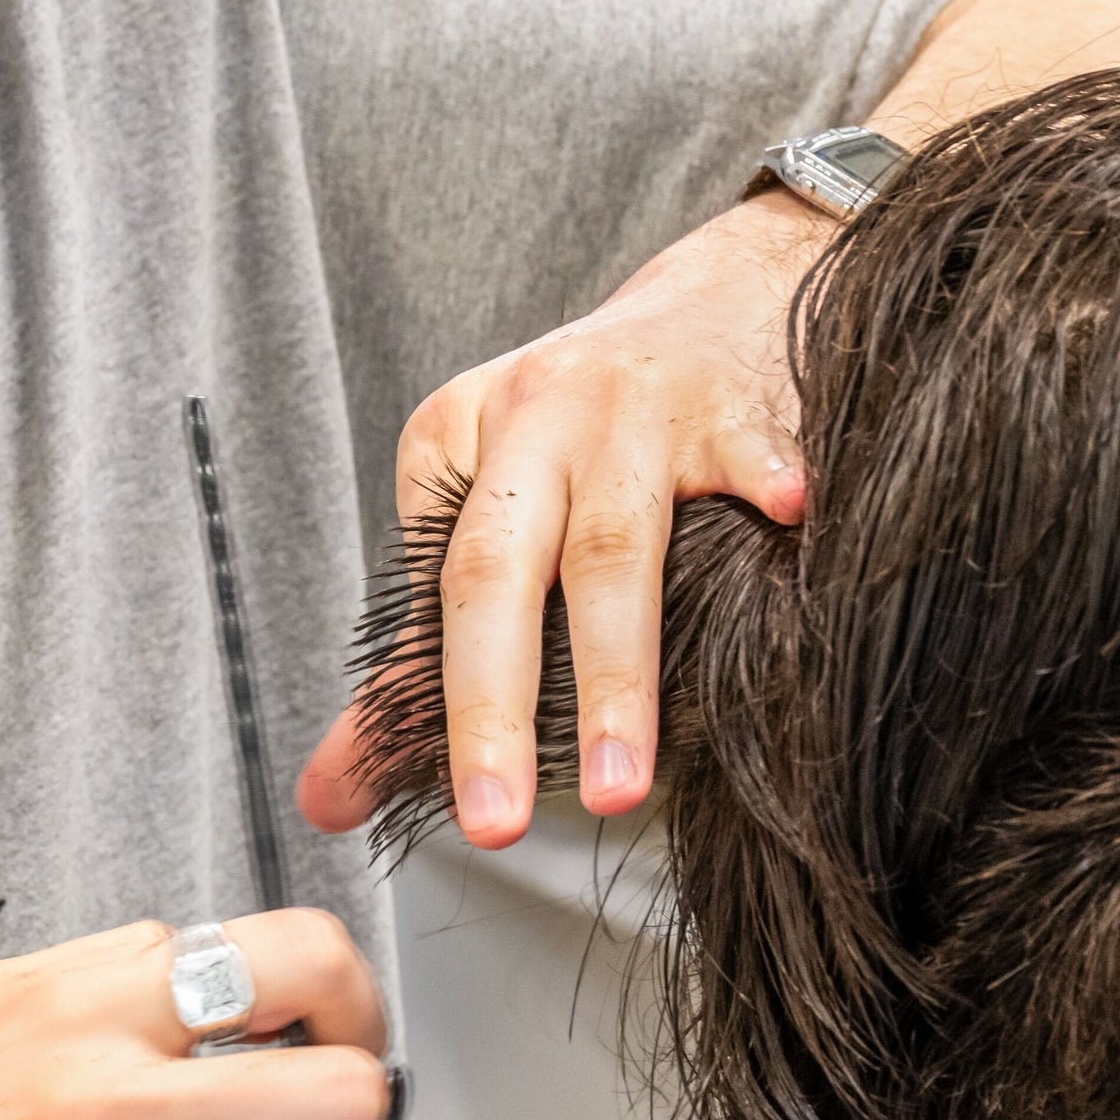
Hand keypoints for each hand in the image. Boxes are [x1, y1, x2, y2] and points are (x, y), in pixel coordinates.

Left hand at [289, 0, 1119, 852]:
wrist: (724, 295)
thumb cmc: (593, 434)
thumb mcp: (486, 517)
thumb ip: (409, 667)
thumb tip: (326, 801)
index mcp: (454, 443)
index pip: (434, 595)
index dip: (449, 706)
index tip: (478, 815)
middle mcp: (531, 421)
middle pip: (495, 575)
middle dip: (491, 706)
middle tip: (493, 824)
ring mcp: (636, 408)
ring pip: (616, 549)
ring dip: (617, 674)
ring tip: (622, 786)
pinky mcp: (737, 401)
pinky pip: (751, 452)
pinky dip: (772, 483)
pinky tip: (793, 522)